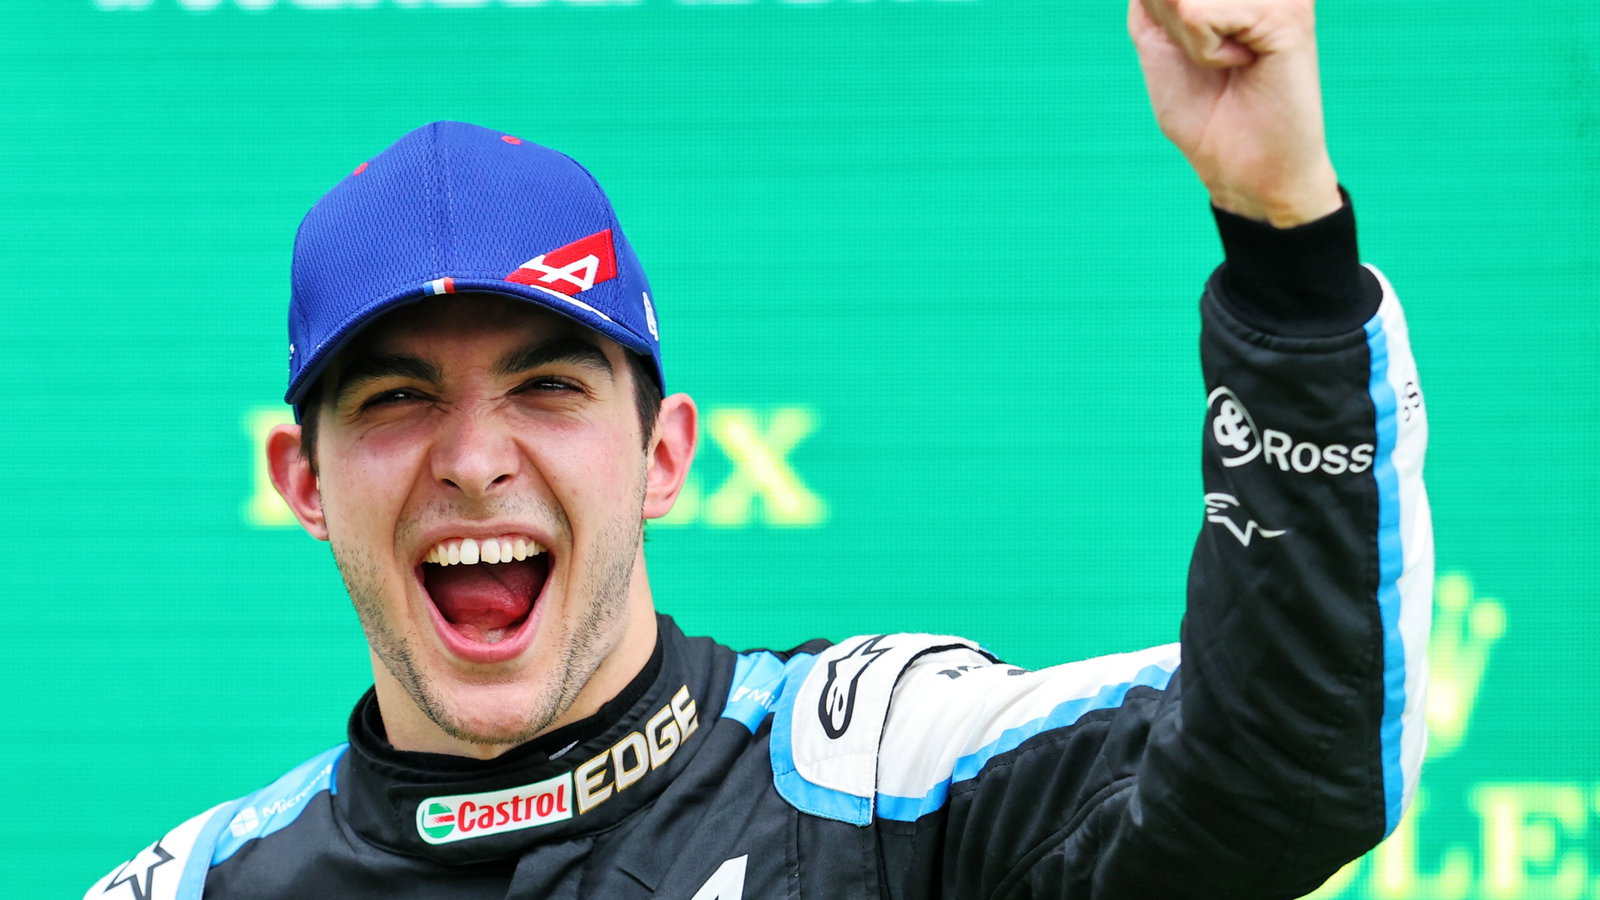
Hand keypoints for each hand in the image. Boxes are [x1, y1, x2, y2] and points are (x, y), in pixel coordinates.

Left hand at [1129, 0, 1341, 226]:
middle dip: (1170, 23)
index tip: (1198, 50)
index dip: (1161, 15)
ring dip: (1187, 41)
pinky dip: (1203, 51)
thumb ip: (1153, 2)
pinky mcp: (1286, 13)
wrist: (1244, 170)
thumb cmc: (1206, 114)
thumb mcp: (1159, 44)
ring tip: (1226, 64)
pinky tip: (1240, 65)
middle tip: (1211, 61)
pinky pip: (1198, 14)